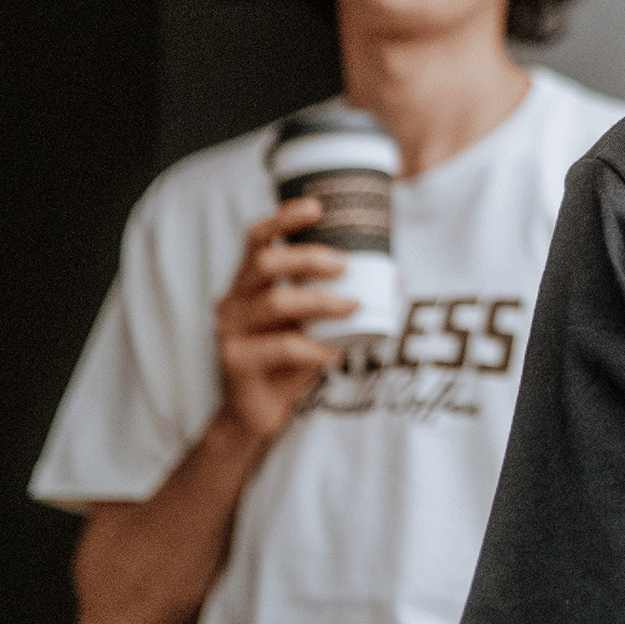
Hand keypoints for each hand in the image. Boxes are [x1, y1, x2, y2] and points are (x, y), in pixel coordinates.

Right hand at [213, 198, 358, 446]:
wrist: (256, 416)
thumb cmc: (288, 364)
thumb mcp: (312, 326)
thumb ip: (335, 300)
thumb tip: (393, 278)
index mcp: (249, 285)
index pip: (257, 239)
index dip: (283, 219)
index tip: (317, 207)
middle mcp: (233, 301)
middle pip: (265, 261)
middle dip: (309, 257)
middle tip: (345, 264)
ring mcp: (231, 331)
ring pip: (276, 300)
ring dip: (321, 300)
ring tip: (354, 306)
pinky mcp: (237, 361)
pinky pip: (282, 346)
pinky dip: (315, 347)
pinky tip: (335, 353)